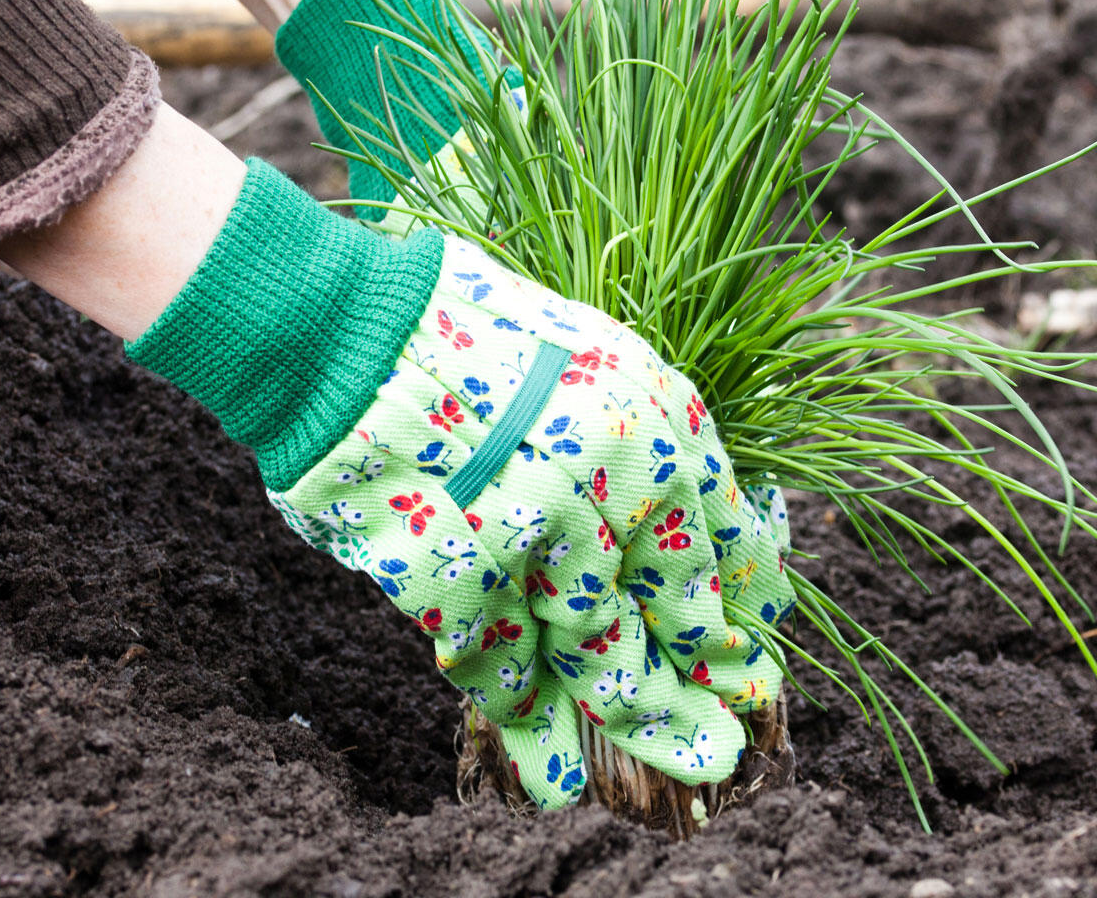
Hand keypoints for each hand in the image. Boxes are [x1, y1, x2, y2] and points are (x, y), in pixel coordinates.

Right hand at [270, 235, 796, 805]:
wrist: (353, 329)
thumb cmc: (474, 338)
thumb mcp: (596, 367)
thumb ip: (644, 455)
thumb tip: (681, 553)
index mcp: (661, 425)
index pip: (725, 548)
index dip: (733, 617)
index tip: (743, 664)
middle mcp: (618, 483)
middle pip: (672, 618)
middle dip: (688, 695)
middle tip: (712, 754)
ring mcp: (540, 534)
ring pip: (594, 655)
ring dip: (610, 717)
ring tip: (608, 768)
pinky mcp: (463, 574)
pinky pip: (501, 661)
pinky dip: (511, 700)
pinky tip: (520, 722)